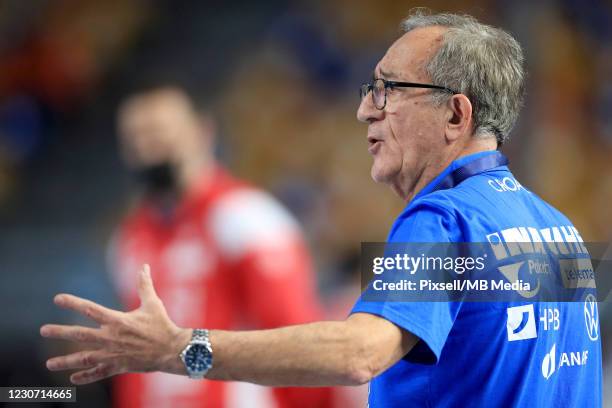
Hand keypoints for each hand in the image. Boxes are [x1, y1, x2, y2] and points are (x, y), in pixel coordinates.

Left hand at [40, 264, 191, 384]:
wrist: (172, 349)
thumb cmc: (162, 324)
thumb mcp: (153, 303)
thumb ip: (144, 285)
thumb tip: (144, 266)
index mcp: (118, 320)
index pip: (90, 309)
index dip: (73, 303)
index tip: (57, 299)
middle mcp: (112, 337)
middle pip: (80, 335)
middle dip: (60, 332)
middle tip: (43, 330)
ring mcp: (114, 353)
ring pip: (84, 358)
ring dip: (66, 361)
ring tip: (49, 364)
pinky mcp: (119, 366)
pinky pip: (98, 372)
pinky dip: (85, 376)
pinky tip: (72, 378)